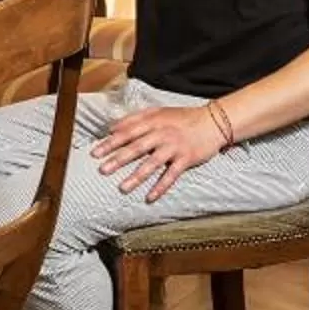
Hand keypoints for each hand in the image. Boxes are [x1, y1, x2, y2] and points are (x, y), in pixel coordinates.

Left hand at [90, 104, 228, 201]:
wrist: (213, 122)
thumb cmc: (182, 118)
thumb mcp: (158, 112)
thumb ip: (135, 118)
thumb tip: (112, 127)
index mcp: (153, 121)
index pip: (127, 132)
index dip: (111, 142)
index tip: (95, 153)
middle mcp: (162, 134)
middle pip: (136, 148)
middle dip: (118, 159)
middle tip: (102, 170)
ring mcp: (174, 147)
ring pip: (152, 163)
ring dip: (136, 176)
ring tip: (122, 188)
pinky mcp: (186, 159)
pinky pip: (171, 175)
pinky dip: (161, 187)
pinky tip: (149, 198)